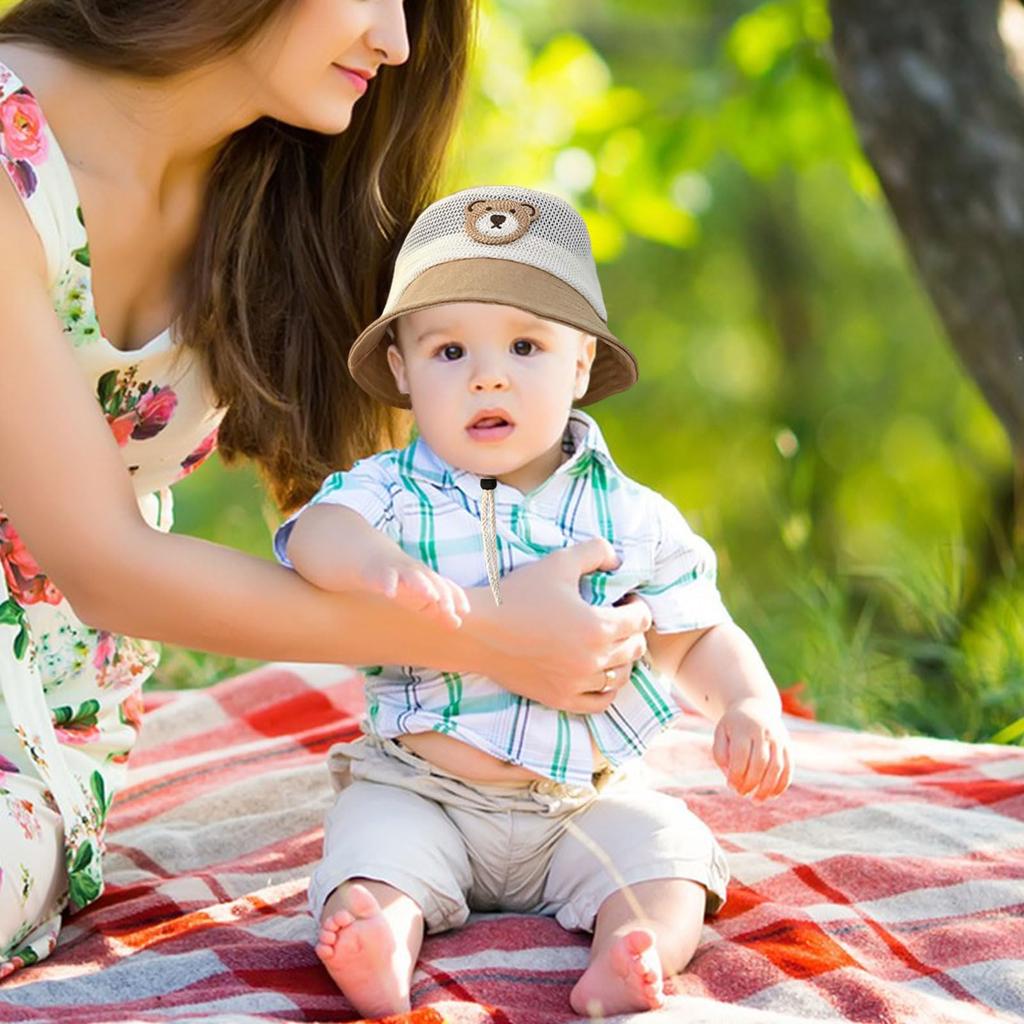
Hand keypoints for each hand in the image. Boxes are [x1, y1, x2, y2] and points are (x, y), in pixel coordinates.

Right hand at [359, 556, 469, 631]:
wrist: (377, 558)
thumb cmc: (404, 583)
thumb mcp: (423, 598)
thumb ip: (439, 611)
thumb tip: (458, 623)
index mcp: (431, 579)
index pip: (448, 586)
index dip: (457, 597)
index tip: (465, 611)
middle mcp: (420, 573)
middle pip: (434, 582)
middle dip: (443, 596)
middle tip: (449, 610)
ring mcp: (403, 571)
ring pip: (415, 576)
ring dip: (424, 586)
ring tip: (432, 597)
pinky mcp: (385, 572)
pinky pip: (388, 578)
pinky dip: (390, 585)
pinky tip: (391, 595)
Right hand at [474, 538, 651, 713]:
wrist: (479, 631)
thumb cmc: (518, 594)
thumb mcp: (559, 562)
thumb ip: (596, 551)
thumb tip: (618, 560)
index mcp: (598, 626)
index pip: (641, 620)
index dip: (638, 605)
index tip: (625, 599)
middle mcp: (593, 660)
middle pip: (636, 648)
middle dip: (633, 631)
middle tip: (619, 619)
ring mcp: (578, 683)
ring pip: (621, 676)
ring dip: (623, 658)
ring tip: (610, 644)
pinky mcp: (561, 698)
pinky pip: (600, 703)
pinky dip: (607, 689)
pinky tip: (599, 673)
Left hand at [712, 697, 792, 800]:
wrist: (756, 707)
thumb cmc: (734, 726)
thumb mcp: (721, 733)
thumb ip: (720, 753)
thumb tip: (730, 776)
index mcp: (744, 728)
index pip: (741, 755)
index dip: (736, 774)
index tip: (730, 786)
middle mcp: (764, 733)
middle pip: (760, 763)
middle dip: (751, 783)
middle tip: (741, 794)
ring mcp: (778, 739)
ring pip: (777, 767)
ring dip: (767, 788)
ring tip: (756, 800)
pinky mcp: (788, 746)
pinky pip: (788, 768)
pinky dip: (782, 785)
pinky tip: (772, 795)